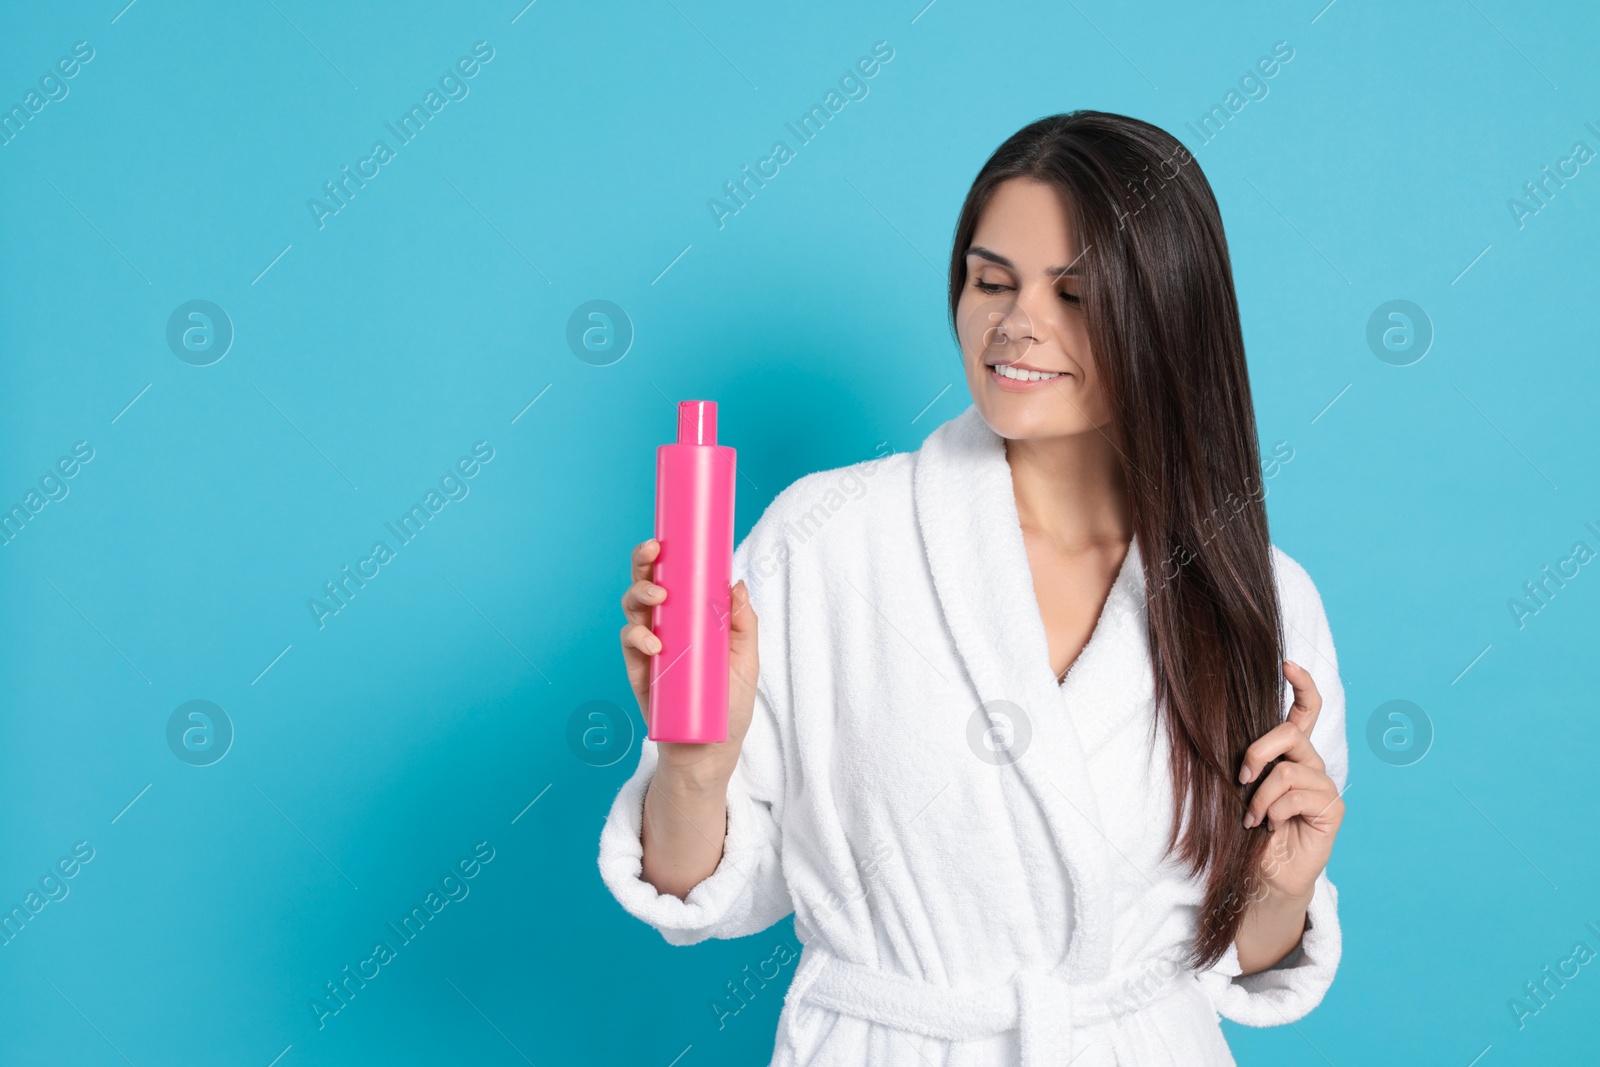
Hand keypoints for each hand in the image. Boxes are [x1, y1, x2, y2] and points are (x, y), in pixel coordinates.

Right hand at [620, 537, 759, 787]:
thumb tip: (737, 583)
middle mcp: (666, 625)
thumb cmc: (728, 705)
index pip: (674, 577)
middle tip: (654, 554)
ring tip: (659, 599)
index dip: (665, 555)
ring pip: (632, 608)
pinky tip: (654, 643)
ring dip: (640, 595)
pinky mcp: (638, 671)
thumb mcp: (746, 662)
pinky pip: (629, 644)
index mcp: (690, 616)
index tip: (666, 538)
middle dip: (644, 563)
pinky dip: (637, 637)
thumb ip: (742, 624)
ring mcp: (649, 647)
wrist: (710, 753)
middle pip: (646, 584)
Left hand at [1238, 661, 1344, 903]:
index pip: (1306, 709)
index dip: (1302, 684)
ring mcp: (1323, 784)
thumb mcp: (1242, 786)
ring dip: (1260, 796)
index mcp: (1291, 752)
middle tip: (1241, 778)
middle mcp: (1311, 763)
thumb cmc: (1248, 826)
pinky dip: (1273, 811)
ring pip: (1287, 770)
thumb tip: (1220, 731)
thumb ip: (1246, 760)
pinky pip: (1297, 796)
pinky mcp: (1331, 808)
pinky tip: (1269, 826)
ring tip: (1251, 818)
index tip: (1288, 664)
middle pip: (1291, 732)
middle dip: (1257, 751)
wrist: (1263, 871)